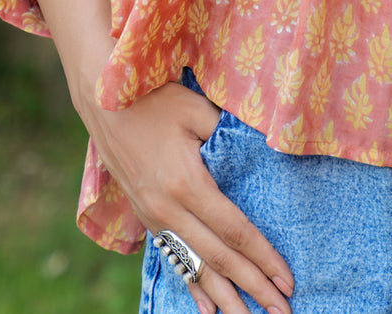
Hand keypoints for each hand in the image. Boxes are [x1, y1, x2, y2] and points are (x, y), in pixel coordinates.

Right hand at [79, 79, 294, 313]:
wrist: (104, 103)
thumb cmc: (155, 99)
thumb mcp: (197, 109)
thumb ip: (229, 134)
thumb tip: (265, 148)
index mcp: (187, 184)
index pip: (234, 231)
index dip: (262, 257)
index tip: (287, 279)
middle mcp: (169, 210)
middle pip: (219, 258)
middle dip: (253, 287)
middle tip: (282, 310)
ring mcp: (154, 218)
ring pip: (195, 267)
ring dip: (226, 297)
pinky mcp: (146, 218)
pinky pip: (174, 259)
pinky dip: (193, 285)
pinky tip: (208, 309)